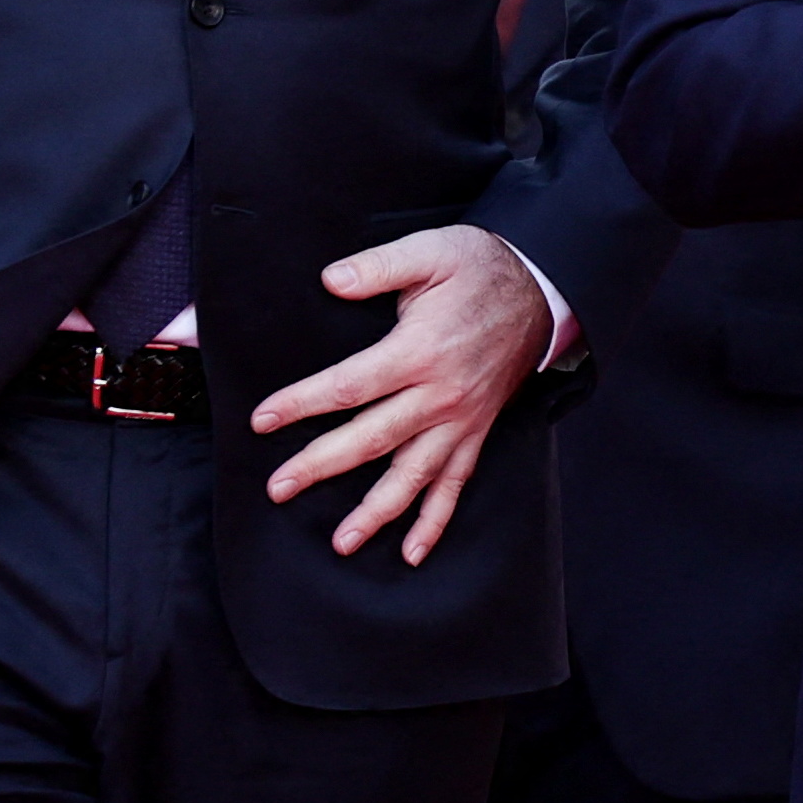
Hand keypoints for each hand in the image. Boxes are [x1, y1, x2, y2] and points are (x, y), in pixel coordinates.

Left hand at [250, 224, 550, 563]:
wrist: (539, 290)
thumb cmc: (479, 268)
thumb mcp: (430, 250)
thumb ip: (378, 266)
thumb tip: (331, 280)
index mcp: (420, 351)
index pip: (350, 385)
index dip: (303, 403)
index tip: (264, 419)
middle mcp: (439, 395)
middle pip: (371, 439)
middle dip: (321, 466)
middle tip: (279, 488)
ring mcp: (459, 421)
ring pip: (412, 476)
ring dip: (376, 513)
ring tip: (342, 542)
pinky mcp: (475, 433)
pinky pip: (455, 485)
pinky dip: (435, 522)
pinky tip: (411, 552)